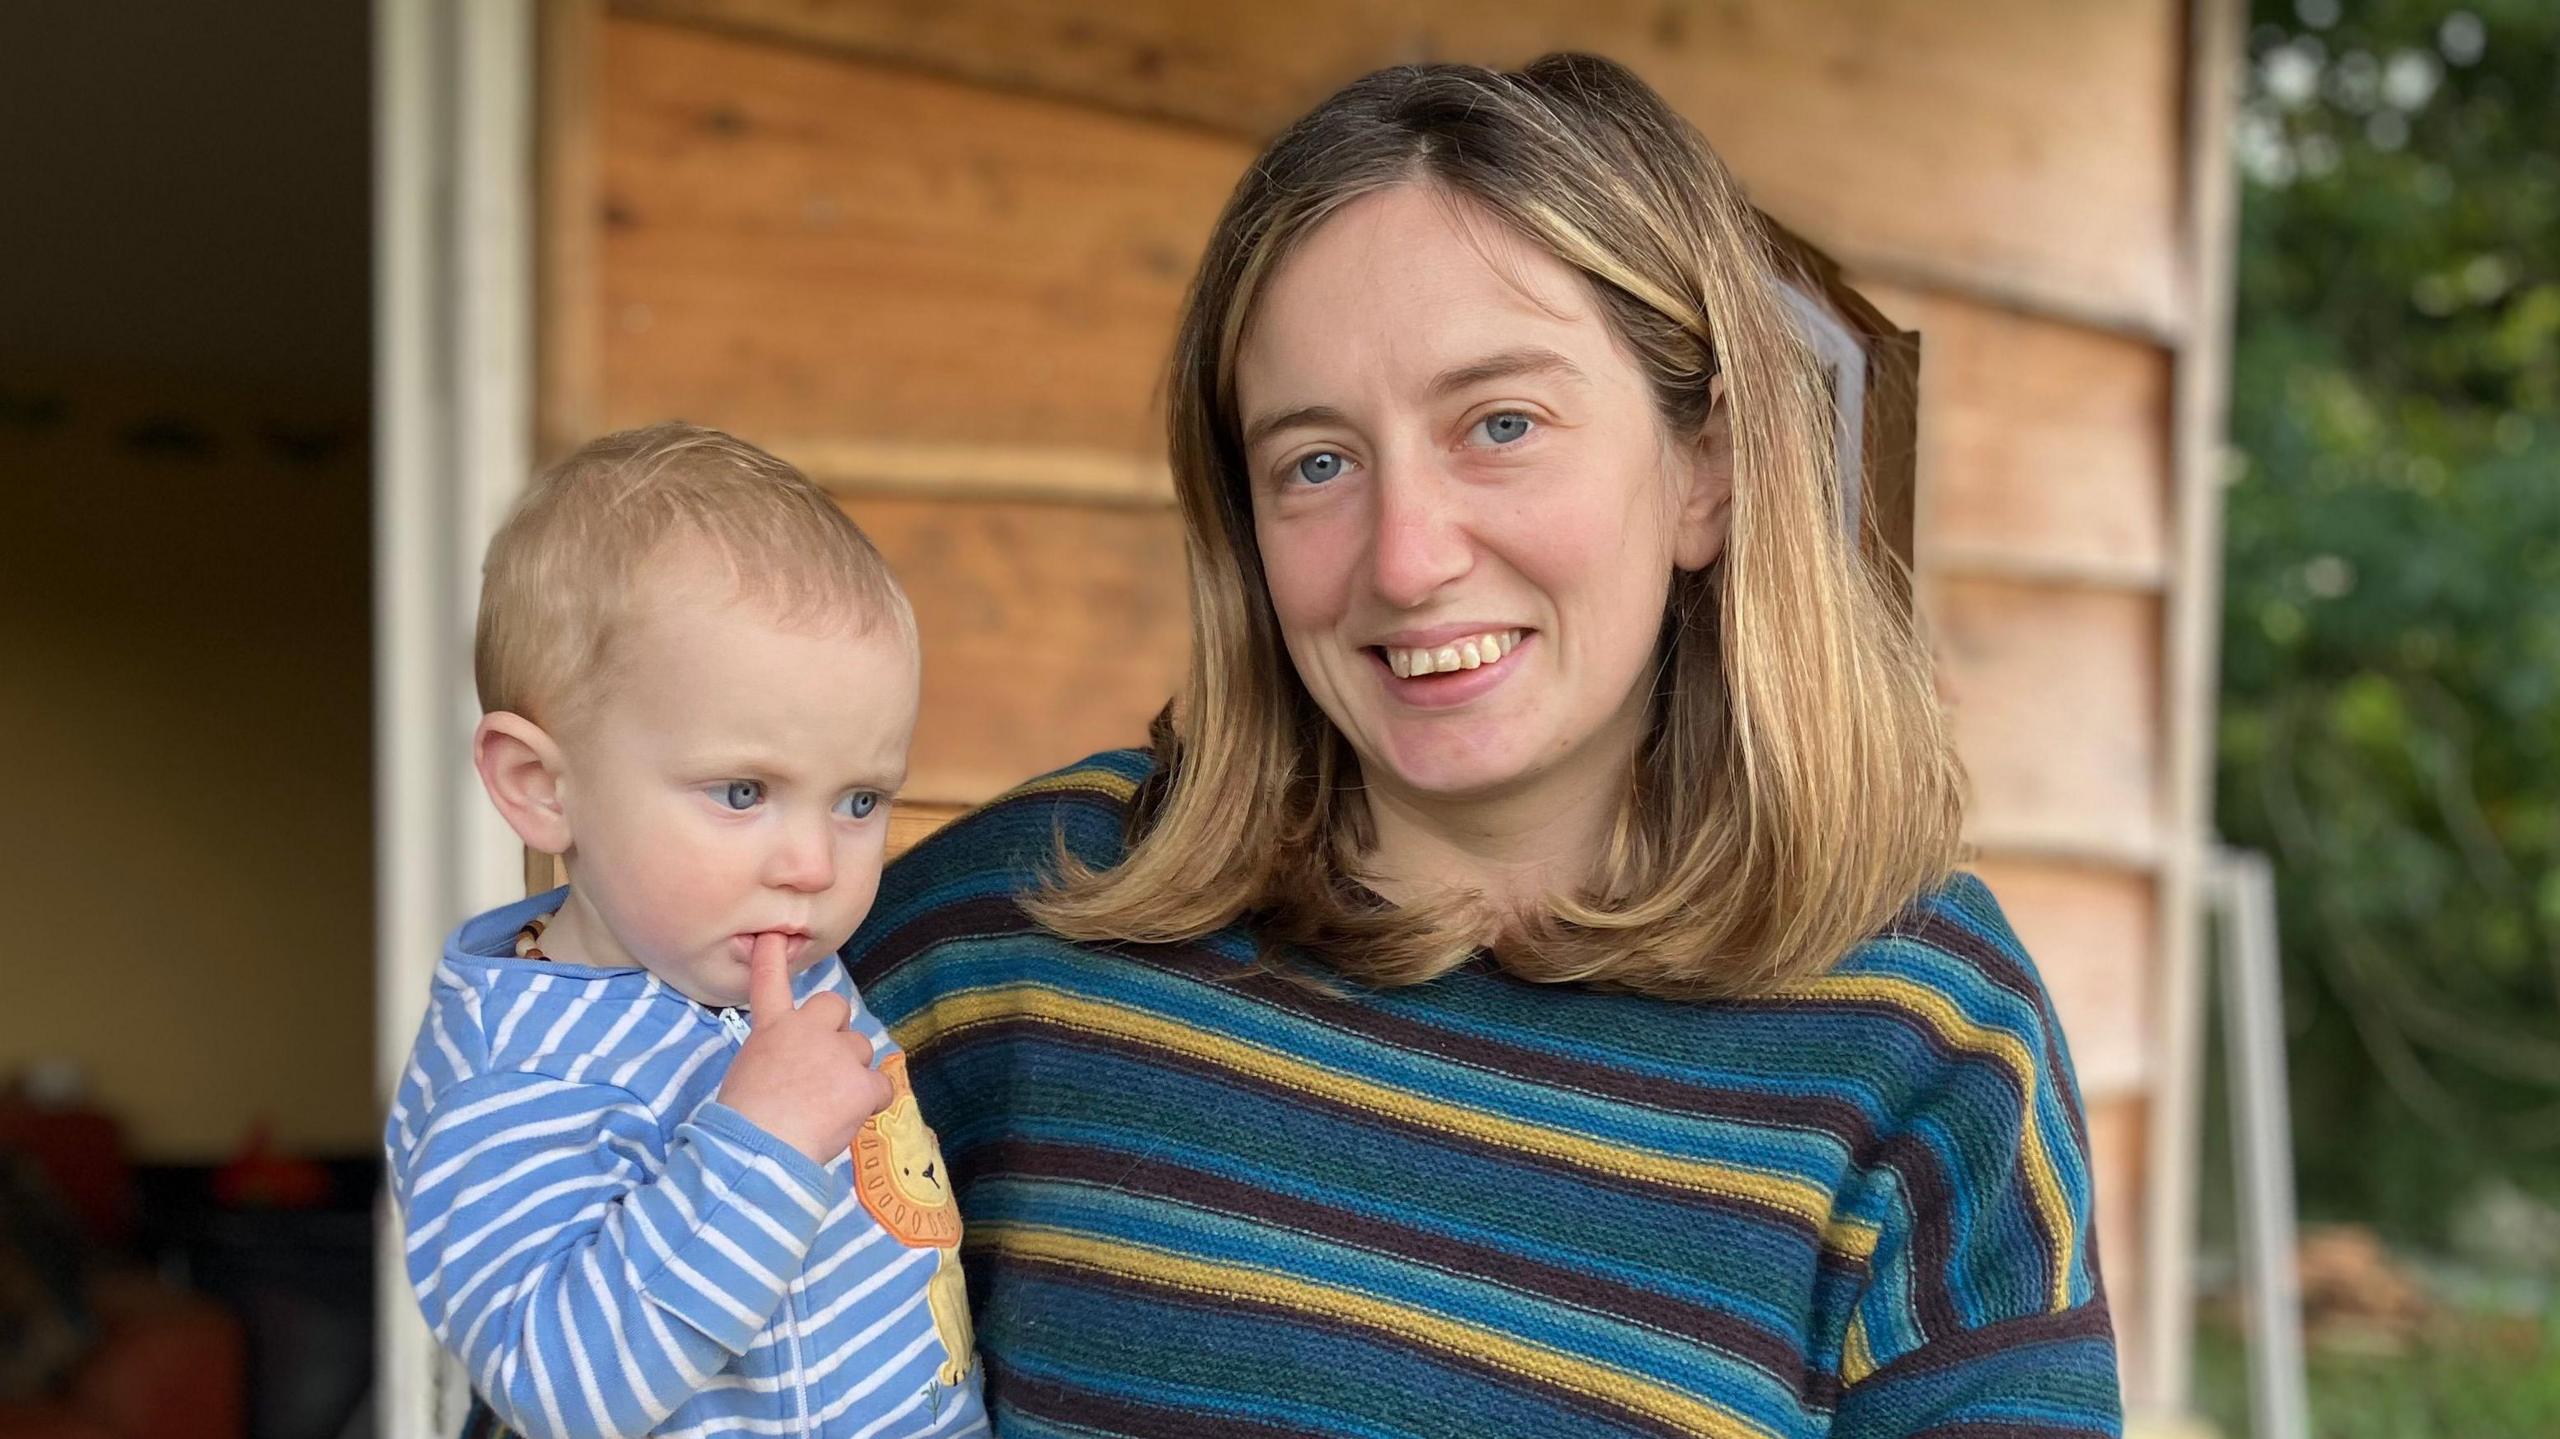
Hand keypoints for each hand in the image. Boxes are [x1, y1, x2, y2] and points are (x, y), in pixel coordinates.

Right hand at [715, 933, 892, 1163]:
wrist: (758, 1149)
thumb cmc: (743, 1121)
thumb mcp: (747, 1075)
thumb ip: (776, 1058)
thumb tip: (794, 1071)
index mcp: (772, 1030)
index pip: (770, 984)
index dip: (772, 959)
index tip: (772, 937)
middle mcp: (808, 1030)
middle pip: (837, 1007)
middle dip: (836, 1030)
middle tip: (822, 1067)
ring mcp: (839, 1053)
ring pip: (861, 1049)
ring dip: (852, 1071)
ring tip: (827, 1105)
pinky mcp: (861, 1082)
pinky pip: (881, 1086)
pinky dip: (871, 1102)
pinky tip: (850, 1117)